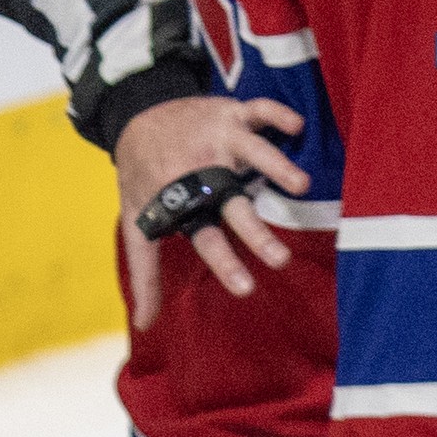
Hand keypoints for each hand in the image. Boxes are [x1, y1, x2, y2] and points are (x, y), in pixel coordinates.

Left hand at [114, 95, 309, 328]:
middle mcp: (205, 174)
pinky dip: (276, 114)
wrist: (134, 116)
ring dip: (276, 167)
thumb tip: (146, 326)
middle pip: (235, 206)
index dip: (225, 263)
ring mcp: (219, 140)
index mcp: (186, 203)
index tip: (246, 288)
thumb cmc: (142, 177)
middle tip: (280, 259)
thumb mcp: (136, 223)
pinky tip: (296, 126)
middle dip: (256, 232)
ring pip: (252, 153)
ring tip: (301, 185)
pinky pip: (257, 110)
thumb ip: (146, 275)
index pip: (207, 239)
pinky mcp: (230, 113)